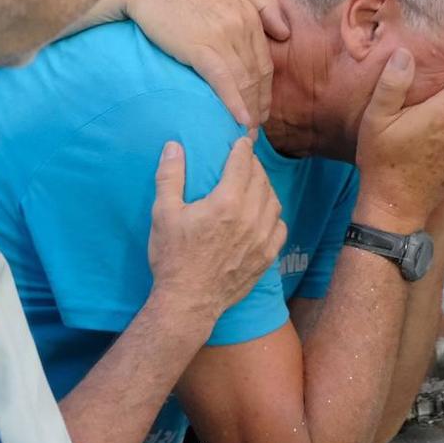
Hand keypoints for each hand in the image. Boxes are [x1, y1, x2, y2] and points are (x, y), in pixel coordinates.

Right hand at [125, 0, 289, 129]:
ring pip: (243, 81)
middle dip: (259, 105)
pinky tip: (239, 119)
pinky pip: (224, 80)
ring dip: (248, 111)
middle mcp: (242, 25)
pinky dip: (234, 102)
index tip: (262, 109)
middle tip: (256, 128)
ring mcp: (223, 36)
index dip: (266, 90)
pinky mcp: (200, 47)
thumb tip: (285, 33)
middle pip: (257, 75)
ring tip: (246, 133)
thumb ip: (263, 5)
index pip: (264, 61)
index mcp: (250, 13)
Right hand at [148, 138, 286, 332]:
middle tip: (245, 160)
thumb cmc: (172, 257)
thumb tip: (174, 146)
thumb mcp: (163, 213)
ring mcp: (262, 238)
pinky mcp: (267, 256)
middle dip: (253, 164)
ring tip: (254, 183)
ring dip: (265, 187)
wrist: (187, 302)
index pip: (242, 164)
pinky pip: (280, 227)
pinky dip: (274, 214)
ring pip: (273, 201)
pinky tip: (265, 212)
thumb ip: (170, 176)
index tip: (242, 140)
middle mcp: (250, 217)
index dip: (242, 148)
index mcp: (226, 202)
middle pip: (260, 179)